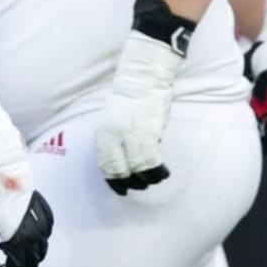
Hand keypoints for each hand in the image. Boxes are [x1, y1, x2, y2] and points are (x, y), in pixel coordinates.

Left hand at [0, 188, 53, 266]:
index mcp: (19, 239)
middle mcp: (35, 234)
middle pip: (31, 265)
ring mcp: (43, 224)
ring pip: (40, 253)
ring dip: (26, 258)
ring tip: (9, 250)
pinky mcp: (46, 215)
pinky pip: (45, 237)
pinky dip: (34, 243)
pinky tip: (19, 236)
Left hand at [97, 29, 179, 193]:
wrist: (142, 77)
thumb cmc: (130, 100)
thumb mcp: (114, 121)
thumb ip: (115, 139)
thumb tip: (125, 161)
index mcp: (103, 132)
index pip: (104, 164)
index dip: (113, 180)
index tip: (121, 189)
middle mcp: (112, 134)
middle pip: (117, 170)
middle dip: (129, 183)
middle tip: (140, 186)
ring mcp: (129, 133)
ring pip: (137, 168)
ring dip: (147, 179)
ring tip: (155, 177)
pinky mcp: (147, 130)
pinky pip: (152, 160)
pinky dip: (157, 170)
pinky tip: (164, 171)